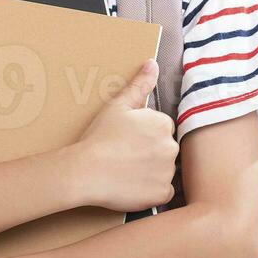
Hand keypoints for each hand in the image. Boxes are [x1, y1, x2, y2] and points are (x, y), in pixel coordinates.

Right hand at [71, 58, 177, 211]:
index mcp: (162, 123)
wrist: (86, 171)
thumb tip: (152, 63)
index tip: (127, 140)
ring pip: (164, 171)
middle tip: (125, 156)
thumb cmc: (99, 137)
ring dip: (151, 171)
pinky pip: (163, 192)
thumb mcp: (118, 106)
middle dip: (150, 152)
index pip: (162, 128)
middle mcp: (171, 147)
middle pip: (165, 149)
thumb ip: (139, 84)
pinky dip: (151, 190)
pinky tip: (132, 185)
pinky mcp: (162, 194)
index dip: (144, 134)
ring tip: (126, 171)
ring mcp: (168, 172)